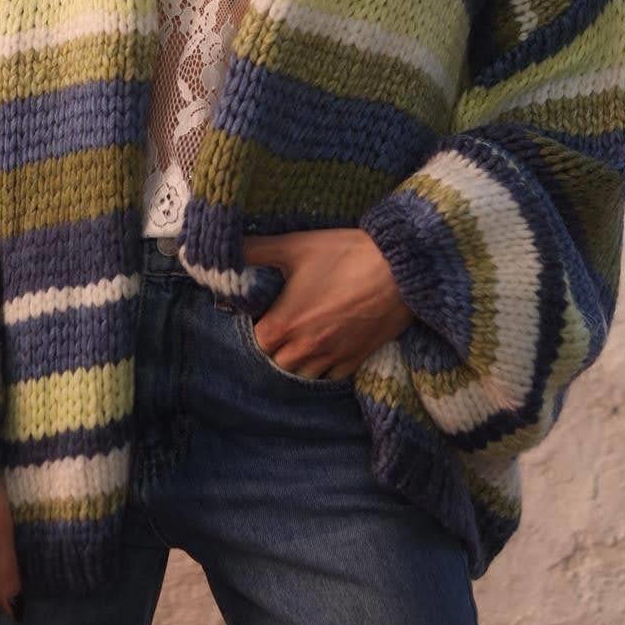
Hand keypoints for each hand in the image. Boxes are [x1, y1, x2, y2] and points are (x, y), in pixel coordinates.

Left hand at [240, 228, 416, 380]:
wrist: (399, 269)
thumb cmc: (344, 254)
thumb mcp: (294, 246)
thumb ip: (255, 250)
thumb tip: (225, 248)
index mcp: (285, 324)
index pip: (256, 342)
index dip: (256, 328)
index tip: (263, 312)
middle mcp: (305, 348)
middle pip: (276, 363)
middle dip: (274, 347)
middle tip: (282, 325)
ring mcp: (332, 358)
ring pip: (302, 375)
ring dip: (296, 362)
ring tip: (300, 339)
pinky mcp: (356, 360)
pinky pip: (331, 378)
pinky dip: (323, 368)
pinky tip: (324, 349)